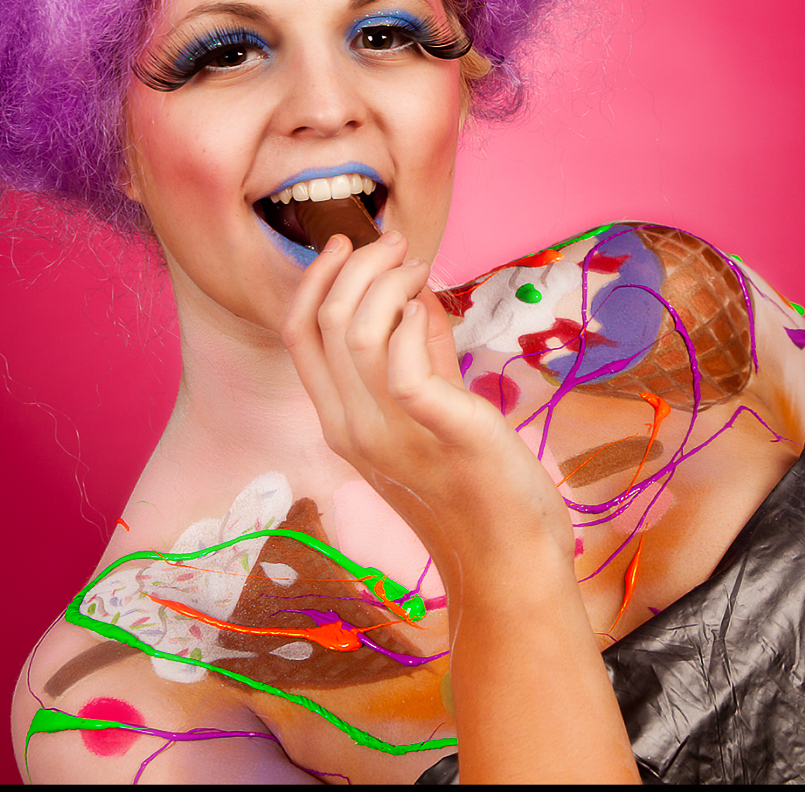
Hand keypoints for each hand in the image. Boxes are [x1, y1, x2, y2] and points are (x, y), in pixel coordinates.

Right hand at [281, 230, 573, 581]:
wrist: (507, 560)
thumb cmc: (476, 485)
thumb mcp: (434, 409)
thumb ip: (420, 354)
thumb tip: (415, 294)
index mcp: (341, 422)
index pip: (297, 335)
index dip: (313, 280)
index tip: (343, 243)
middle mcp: (352, 428)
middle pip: (323, 322)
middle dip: (357, 265)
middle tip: (399, 245)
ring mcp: (390, 436)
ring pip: (354, 333)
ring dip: (387, 283)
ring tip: (419, 268)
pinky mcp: (441, 434)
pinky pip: (405, 370)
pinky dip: (415, 325)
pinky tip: (432, 311)